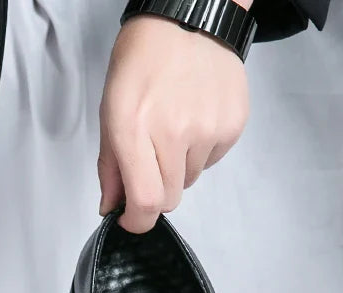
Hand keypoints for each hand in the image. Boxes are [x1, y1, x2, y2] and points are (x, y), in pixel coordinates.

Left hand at [98, 11, 250, 232]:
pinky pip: (211, 161)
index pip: (146, 202)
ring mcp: (208, 129)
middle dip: (155, 192)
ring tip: (173, 129)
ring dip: (178, 168)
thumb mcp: (110, 113)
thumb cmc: (141, 64)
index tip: (131, 219)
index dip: (137, 221)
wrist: (186, 21)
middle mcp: (174, 133)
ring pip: (190, 181)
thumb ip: (110, 166)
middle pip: (169, 199)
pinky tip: (193, 120)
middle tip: (150, 162)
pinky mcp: (232, 125)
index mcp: (134, 130)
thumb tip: (112, 207)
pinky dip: (200, 152)